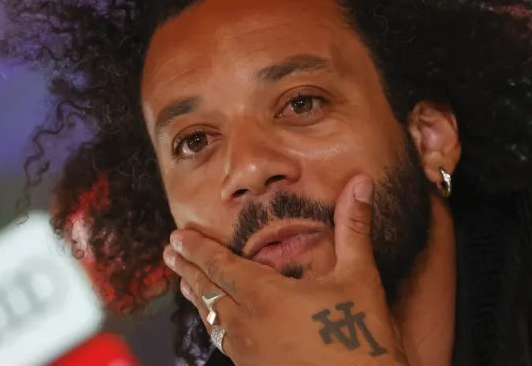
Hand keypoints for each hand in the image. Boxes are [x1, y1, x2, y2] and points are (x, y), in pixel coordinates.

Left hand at [162, 175, 407, 365]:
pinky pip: (225, 343)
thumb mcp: (359, 278)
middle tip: (169, 254)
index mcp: (266, 297)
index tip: (177, 237)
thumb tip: (360, 182)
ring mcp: (249, 354)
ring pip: (213, 321)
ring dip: (197, 298)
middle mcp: (248, 326)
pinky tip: (219, 325)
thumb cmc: (362, 339)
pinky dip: (214, 325)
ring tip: (184, 285)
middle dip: (187, 269)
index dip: (198, 249)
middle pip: (207, 293)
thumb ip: (353, 228)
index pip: (220, 266)